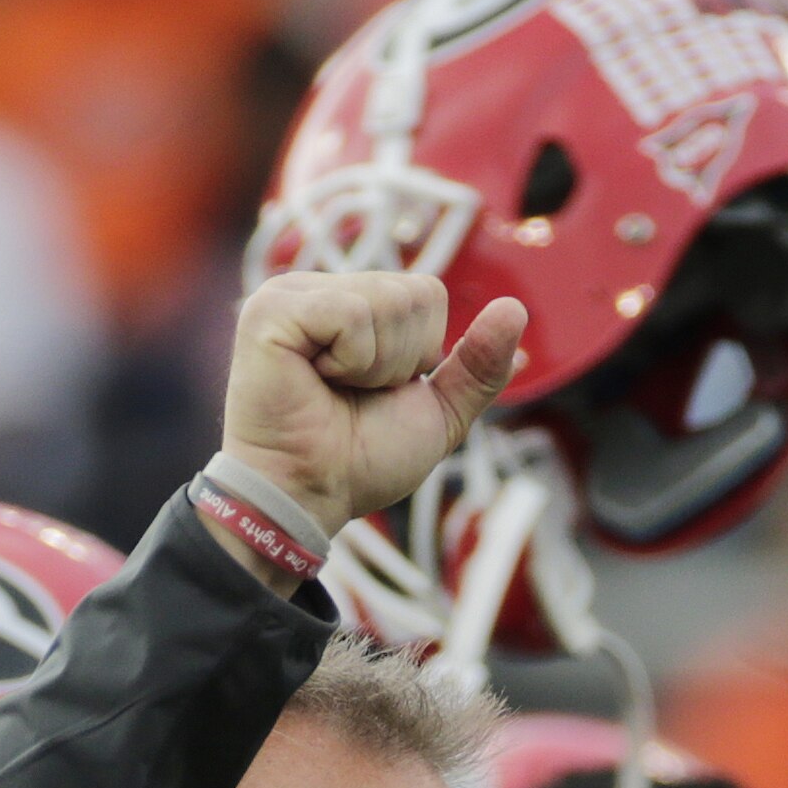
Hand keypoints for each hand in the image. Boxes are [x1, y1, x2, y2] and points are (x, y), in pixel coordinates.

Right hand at [219, 271, 530, 534]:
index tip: (375, 389)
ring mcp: (291, 294)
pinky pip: (353, 314)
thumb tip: (516, 310)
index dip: (420, 353)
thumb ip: (478, 366)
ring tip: (331, 390)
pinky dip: (349, 361)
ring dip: (374, 367)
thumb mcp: (438, 412)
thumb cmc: (359, 461)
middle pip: (414, 293)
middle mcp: (322, 290)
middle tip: (351, 394)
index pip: (428, 293)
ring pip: (388, 302)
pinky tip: (314, 380)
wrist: (310, 497)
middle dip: (400, 360)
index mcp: (355, 304)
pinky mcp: (271, 309)